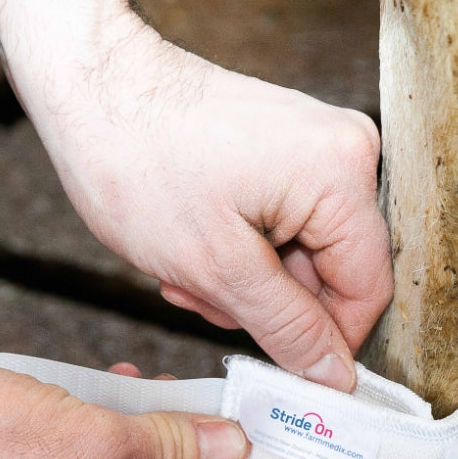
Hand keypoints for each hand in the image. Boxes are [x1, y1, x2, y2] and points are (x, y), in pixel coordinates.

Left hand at [0, 0, 392, 391]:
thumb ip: (288, 329)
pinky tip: (195, 243)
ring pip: (304, 257)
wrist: (90, 81)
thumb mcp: (215, 267)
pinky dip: (242, 249)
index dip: (326, 342)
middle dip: (268, 303)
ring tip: (186, 268)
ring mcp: (320, 146)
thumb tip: (336, 377)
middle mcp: (349, 152)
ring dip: (246, 281)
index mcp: (343, 175)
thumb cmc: (137, 159)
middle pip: (335, 274)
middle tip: (202, 299)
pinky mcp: (292, 148)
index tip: (278, 367)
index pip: (368, 292)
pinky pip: (286, 226)